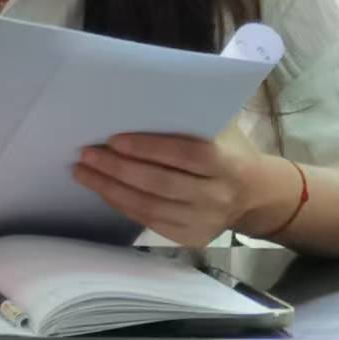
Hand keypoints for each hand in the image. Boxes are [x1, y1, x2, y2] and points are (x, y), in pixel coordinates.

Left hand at [72, 132, 258, 247]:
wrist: (254, 195)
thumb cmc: (229, 150)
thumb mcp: (222, 128)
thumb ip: (191, 118)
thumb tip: (139, 101)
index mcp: (227, 163)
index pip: (184, 155)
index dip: (148, 148)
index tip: (114, 139)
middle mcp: (216, 196)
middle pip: (160, 184)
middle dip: (118, 169)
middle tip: (86, 154)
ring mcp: (203, 222)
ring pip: (149, 207)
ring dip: (111, 189)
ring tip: (83, 172)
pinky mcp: (191, 238)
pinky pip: (149, 222)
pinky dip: (122, 205)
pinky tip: (103, 190)